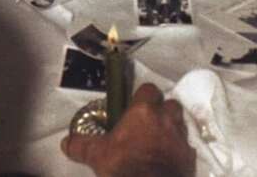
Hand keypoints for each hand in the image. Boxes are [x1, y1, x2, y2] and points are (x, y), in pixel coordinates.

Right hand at [62, 83, 194, 176]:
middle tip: (148, 123)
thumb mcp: (98, 155)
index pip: (149, 89)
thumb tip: (66, 143)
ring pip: (180, 124)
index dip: (143, 96)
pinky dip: (178, 151)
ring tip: (158, 141)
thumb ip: (82, 146)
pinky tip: (167, 160)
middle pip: (170, 104)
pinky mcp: (189, 158)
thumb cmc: (126, 166)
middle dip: (162, 110)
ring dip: (171, 129)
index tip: (135, 105)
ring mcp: (180, 138)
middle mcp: (165, 120)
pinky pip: (185, 148)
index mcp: (143, 112)